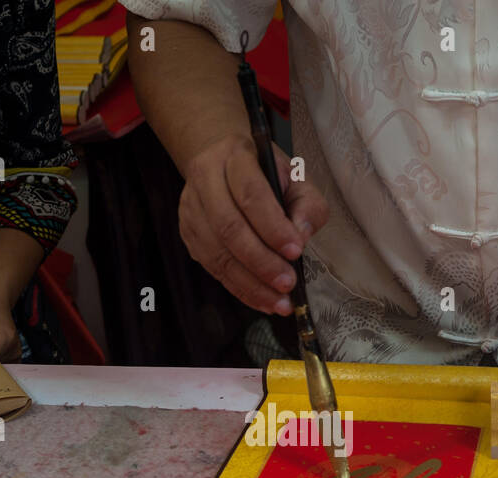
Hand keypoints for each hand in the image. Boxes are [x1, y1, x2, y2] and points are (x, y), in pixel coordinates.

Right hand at [178, 135, 328, 314]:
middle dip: (262, 261)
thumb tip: (301, 236)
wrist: (224, 162)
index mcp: (234, 157)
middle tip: (288, 282)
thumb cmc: (265, 172)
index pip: (251, 194)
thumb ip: (307, 204)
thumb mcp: (296, 177)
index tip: (296, 251)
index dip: (273, 226)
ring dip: (251, 283)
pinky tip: (263, 300)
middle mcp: (205, 181)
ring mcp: (192, 210)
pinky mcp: (189, 235)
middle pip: (229, 227)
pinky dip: (240, 289)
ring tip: (279, 301)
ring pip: (218, 253)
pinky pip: (213, 268)